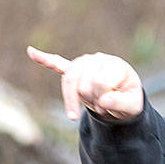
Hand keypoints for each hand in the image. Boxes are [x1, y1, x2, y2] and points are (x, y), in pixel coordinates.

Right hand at [26, 46, 143, 121]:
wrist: (122, 96)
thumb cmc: (128, 99)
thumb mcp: (133, 106)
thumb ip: (121, 103)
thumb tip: (104, 101)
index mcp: (115, 65)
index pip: (100, 83)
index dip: (102, 101)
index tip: (108, 109)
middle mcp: (98, 59)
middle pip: (82, 83)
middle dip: (89, 101)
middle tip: (100, 108)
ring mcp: (84, 63)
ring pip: (69, 81)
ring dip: (73, 99)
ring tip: (79, 112)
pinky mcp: (73, 69)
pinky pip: (57, 64)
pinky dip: (44, 59)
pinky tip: (31, 51)